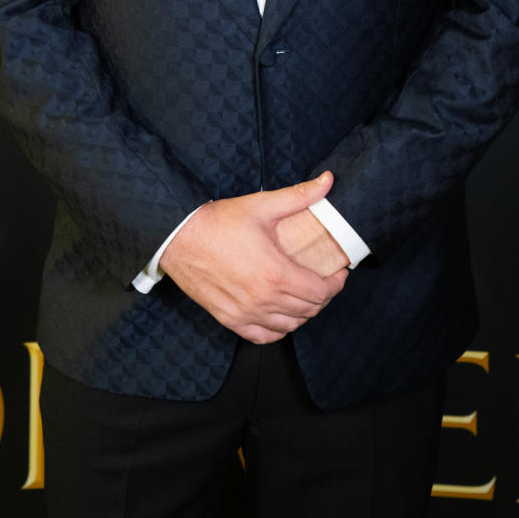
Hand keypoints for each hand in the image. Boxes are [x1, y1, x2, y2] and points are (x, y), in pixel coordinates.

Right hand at [160, 171, 348, 343]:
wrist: (179, 237)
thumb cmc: (219, 221)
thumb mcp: (262, 205)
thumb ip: (299, 195)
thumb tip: (328, 180)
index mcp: (276, 274)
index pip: (321, 292)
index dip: (336, 284)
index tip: (339, 272)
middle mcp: (263, 300)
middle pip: (309, 311)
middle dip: (324, 296)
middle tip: (325, 279)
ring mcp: (245, 314)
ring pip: (289, 326)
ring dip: (304, 313)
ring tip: (305, 294)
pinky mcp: (229, 320)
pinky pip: (263, 337)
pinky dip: (278, 329)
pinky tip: (281, 315)